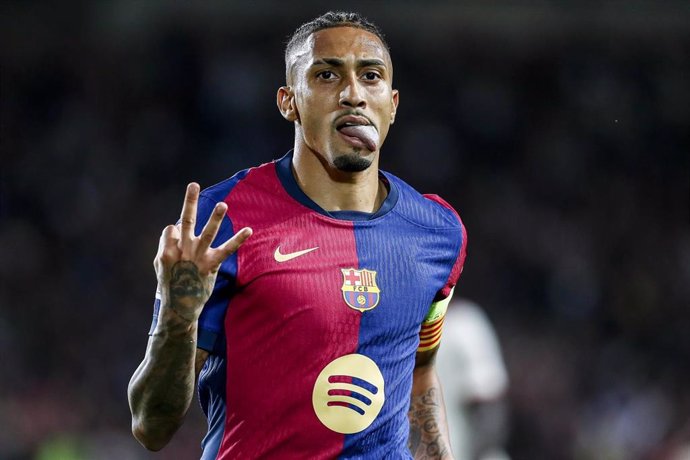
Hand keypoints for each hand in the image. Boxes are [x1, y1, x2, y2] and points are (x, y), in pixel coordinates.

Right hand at [154, 182, 251, 322]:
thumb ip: (165, 245)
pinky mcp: (211, 265)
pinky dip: (238, 239)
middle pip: (186, 220)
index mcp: (167, 249)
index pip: (172, 229)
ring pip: (207, 232)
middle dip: (189, 201)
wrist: (179, 307)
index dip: (174, 234)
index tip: (176, 244)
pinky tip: (248, 230)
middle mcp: (182, 250)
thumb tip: (173, 228)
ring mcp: (197, 257)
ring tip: (223, 204)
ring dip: (215, 218)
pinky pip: (226, 250)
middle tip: (194, 184)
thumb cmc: (169, 284)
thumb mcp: (159, 265)